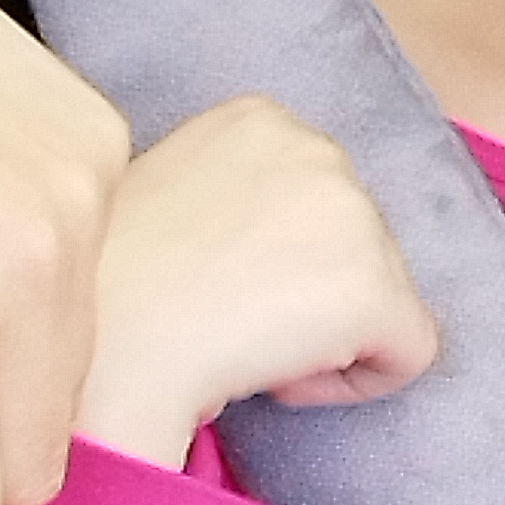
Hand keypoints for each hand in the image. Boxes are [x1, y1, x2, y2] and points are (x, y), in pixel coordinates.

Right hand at [70, 98, 440, 468]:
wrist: (97, 354)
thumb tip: (274, 262)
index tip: (208, 288)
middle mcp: (316, 145)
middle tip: (221, 325)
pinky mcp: (376, 290)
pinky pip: (407, 357)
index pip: (314, 206)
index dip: (270, 264)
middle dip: (300, 297)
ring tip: (237, 344)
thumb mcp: (169, 206)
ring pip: (380, 304)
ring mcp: (352, 213)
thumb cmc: (103, 301)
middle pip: (356, 250)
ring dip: (319, 338)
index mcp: (259, 118)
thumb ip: (234, 207)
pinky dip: (350, 385)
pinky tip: (272, 377)